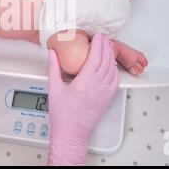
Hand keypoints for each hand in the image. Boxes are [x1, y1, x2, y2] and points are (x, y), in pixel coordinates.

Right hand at [47, 33, 119, 165]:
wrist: (71, 133)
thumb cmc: (62, 114)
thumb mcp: (54, 87)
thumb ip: (54, 67)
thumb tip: (52, 53)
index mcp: (85, 81)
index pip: (96, 57)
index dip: (98, 44)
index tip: (97, 36)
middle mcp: (98, 86)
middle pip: (106, 60)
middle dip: (105, 46)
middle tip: (103, 37)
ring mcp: (104, 92)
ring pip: (112, 69)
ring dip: (110, 56)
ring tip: (107, 47)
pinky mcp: (107, 99)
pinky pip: (115, 80)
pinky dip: (114, 70)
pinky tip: (110, 65)